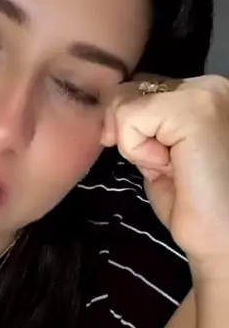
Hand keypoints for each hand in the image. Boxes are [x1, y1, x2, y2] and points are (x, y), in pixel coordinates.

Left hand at [101, 74, 228, 279]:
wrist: (224, 243)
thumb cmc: (197, 206)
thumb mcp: (161, 152)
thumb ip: (145, 124)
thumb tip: (110, 110)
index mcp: (205, 93)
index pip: (141, 90)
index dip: (134, 128)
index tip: (167, 162)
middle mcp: (209, 85)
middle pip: (129, 89)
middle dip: (132, 135)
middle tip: (172, 167)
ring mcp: (205, 92)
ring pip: (125, 104)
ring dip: (137, 147)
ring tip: (175, 167)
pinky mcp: (194, 108)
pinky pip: (128, 118)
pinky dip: (137, 151)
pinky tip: (173, 168)